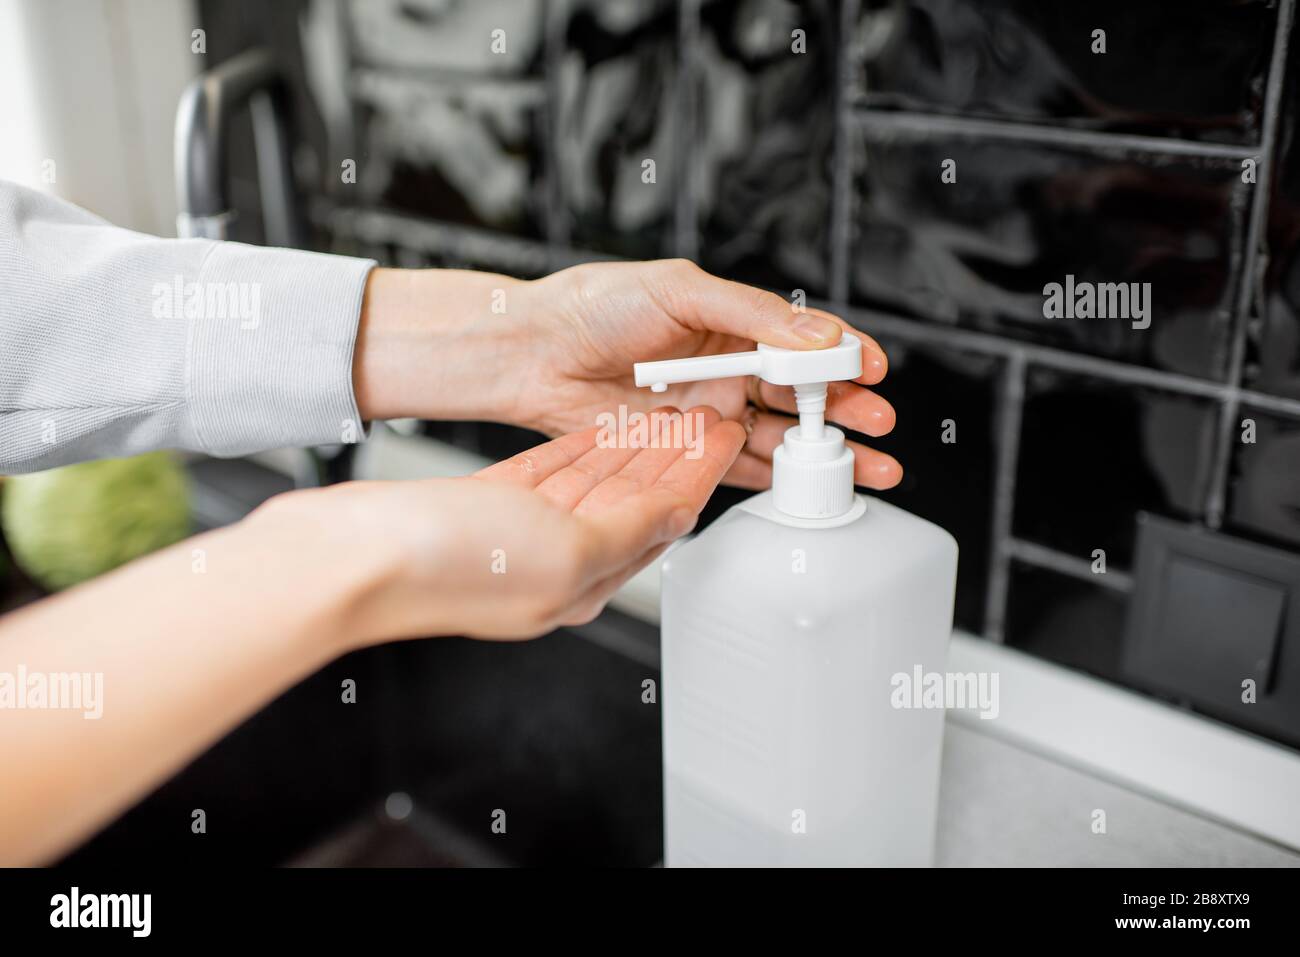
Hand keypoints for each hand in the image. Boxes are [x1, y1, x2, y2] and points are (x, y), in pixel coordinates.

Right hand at [248, 407, 743, 645]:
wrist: (351, 558)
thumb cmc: (447, 564)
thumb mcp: (566, 547)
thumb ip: (629, 528)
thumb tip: (677, 513)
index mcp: (584, 583)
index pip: (661, 521)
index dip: (697, 474)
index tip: (723, 435)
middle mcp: (557, 561)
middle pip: (633, 499)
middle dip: (673, 456)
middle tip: (705, 411)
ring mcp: (519, 533)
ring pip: (594, 482)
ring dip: (632, 445)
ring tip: (666, 408)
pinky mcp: (485, 504)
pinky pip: (550, 472)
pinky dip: (581, 448)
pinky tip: (600, 427)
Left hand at [352, 260, 901, 491]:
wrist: (533, 351)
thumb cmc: (595, 305)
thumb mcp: (682, 290)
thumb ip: (753, 315)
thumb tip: (817, 335)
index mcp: (732, 323)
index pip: (803, 342)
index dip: (842, 356)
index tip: (873, 368)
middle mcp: (726, 368)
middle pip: (802, 395)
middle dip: (847, 410)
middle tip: (879, 424)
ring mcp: (707, 412)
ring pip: (779, 437)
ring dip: (823, 452)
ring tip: (866, 466)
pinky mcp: (683, 450)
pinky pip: (737, 468)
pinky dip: (774, 478)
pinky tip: (805, 484)